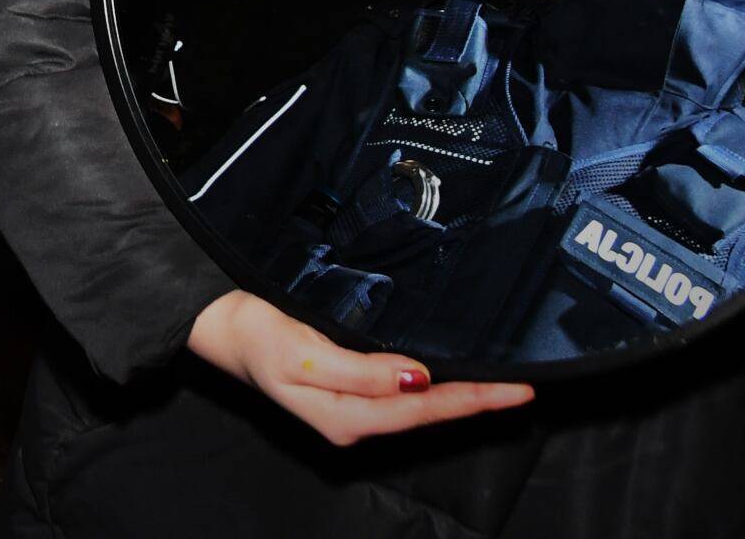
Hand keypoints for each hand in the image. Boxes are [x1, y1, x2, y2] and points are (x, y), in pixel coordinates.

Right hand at [185, 291, 531, 447]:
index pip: (423, 411)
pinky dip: (433, 388)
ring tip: (499, 386)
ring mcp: (349, 406)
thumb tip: (418, 380)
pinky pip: (401, 393)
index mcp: (345, 418)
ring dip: (459, 397)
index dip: (471, 400)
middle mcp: (352, 420)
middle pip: (427, 414)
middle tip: (524, 388)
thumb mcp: (304, 355)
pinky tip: (449, 379)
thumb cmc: (256, 335)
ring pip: (417, 407)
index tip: (513, 390)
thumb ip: (362, 372)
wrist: (220, 325)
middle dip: (476, 402)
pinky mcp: (346, 387)